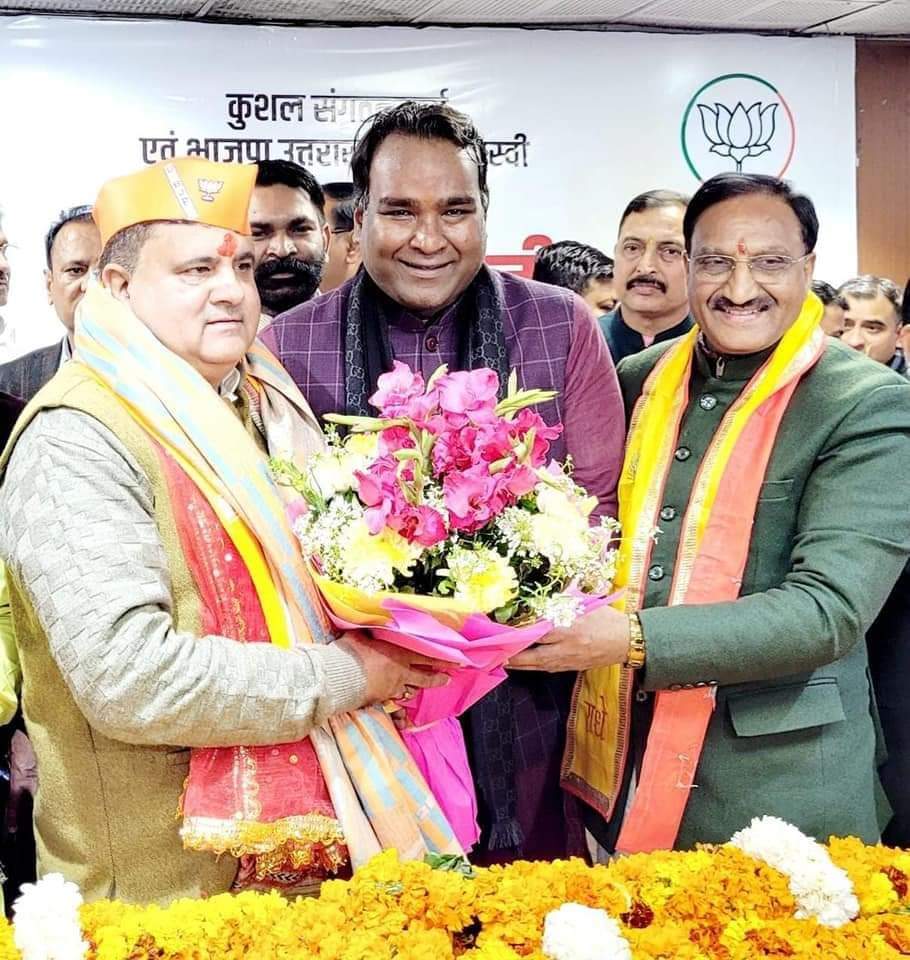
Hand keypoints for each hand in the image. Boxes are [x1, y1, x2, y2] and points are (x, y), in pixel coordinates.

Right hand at [336, 631, 450, 707]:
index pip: (427, 658)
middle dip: (437, 680)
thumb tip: (366, 623)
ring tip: (416, 688)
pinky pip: (393, 700)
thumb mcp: (361, 636)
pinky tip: (393, 697)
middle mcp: (400, 673)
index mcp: (399, 655)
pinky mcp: (381, 700)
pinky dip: (396, 699)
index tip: (456, 663)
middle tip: (447, 680)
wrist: (341, 676)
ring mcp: (391, 689)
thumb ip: (368, 632)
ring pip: (409, 692)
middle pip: (424, 679)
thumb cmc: (352, 653)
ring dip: (414, 690)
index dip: (442, 661)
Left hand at [508, 605, 631, 672]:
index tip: (504, 629)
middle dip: (514, 656)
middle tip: (496, 652)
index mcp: (570, 627)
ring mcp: (570, 660)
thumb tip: (541, 602)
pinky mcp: (572, 667)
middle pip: (534, 655)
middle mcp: (567, 646)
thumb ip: (563, 603)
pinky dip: (534, 666)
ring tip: (503, 660)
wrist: (628, 640)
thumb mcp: (585, 604)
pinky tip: (524, 664)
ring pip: (539, 665)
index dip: (520, 632)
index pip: (538, 631)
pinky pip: (549, 668)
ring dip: (520, 664)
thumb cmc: (607, 618)